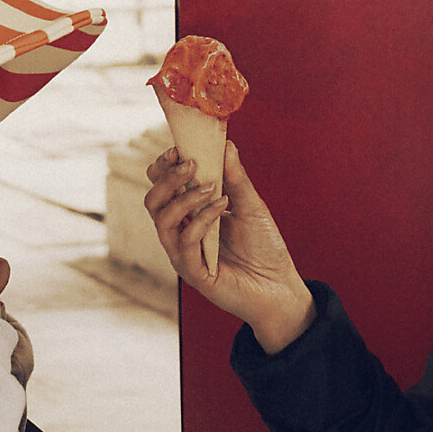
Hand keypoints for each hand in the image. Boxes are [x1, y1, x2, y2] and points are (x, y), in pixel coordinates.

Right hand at [144, 142, 316, 351]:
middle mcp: (180, 235)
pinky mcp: (193, 273)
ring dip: (184, 197)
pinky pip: (186, 241)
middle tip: (191, 163)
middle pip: (153, 201)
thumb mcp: (252, 206)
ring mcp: (183, 255)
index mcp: (188, 217)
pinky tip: (222, 207)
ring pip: (162, 220)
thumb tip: (226, 144)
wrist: (279, 287)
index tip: (180, 148)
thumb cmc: (264, 248)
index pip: (163, 188)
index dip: (165, 167)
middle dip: (167, 178)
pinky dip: (202, 219)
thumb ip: (236, 178)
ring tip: (211, 187)